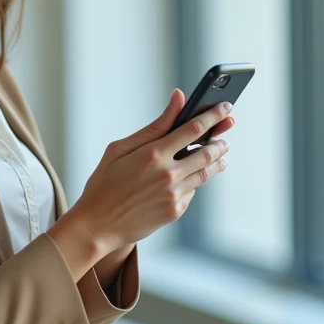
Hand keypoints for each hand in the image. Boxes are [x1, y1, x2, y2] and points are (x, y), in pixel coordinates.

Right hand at [47, 90, 234, 276]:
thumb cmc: (105, 183)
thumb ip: (155, 126)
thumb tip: (178, 98)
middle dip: (221, 141)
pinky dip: (194, 181)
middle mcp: (168, 174)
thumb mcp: (121, 148)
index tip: (226, 107)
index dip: (214, 116)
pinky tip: (190, 178)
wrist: (98, 225)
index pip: (194, 129)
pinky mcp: (176, 211)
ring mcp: (174, 195)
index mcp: (153, 154)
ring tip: (220, 155)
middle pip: (207, 152)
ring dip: (217, 161)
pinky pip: (193, 191)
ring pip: (206, 173)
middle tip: (225, 135)